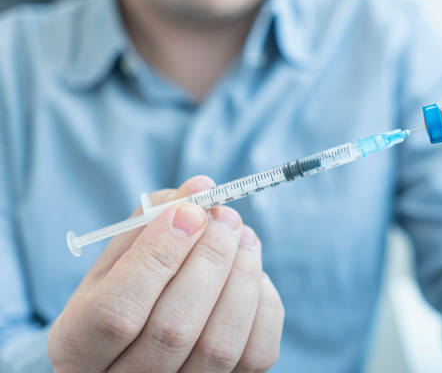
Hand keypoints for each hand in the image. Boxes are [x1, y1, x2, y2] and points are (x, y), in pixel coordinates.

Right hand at [48, 176, 283, 372]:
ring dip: (241, 277)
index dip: (160, 255)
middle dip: (210, 259)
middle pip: (174, 329)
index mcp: (77, 349)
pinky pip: (256, 354)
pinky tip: (252, 274)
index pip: (117, 312)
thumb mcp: (116, 261)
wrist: (138, 347)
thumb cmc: (123, 294)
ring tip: (244, 236)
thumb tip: (201, 188)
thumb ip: (149, 222)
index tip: (190, 210)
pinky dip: (263, 304)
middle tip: (226, 216)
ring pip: (220, 346)